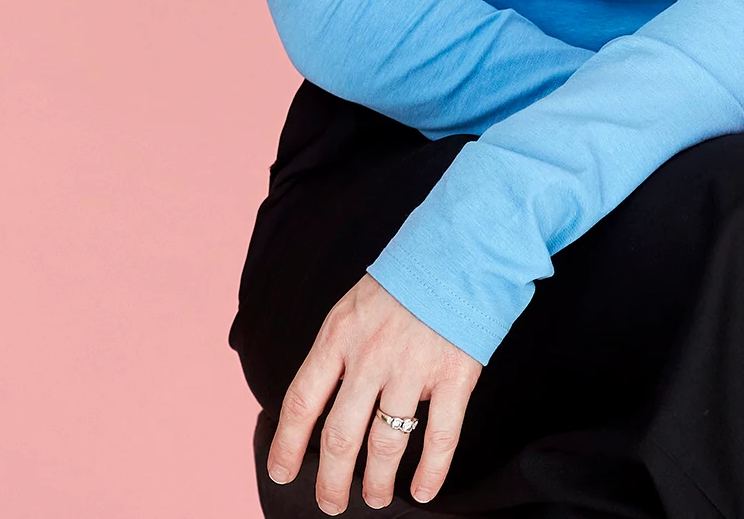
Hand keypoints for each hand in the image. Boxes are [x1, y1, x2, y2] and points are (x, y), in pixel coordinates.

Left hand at [268, 271, 481, 512]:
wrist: (461, 249)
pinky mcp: (455, 376)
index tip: (282, 472)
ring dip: (377, 482)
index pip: (301, 402)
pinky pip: (440, 437)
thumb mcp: (351, 307)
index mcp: (338, 338)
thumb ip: (336, 352)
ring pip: (386, 443)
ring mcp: (413, 369)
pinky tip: (423, 491)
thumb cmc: (404, 281)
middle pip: (340, 435)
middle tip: (330, 503)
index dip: (287, 444)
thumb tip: (317, 401)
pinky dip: (430, 472)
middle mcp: (370, 358)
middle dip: (330, 479)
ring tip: (375, 500)